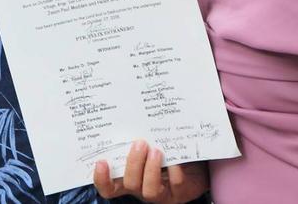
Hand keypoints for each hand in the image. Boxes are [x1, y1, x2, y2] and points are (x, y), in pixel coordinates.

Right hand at [94, 140, 208, 202]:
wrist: (194, 164)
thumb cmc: (166, 149)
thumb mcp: (150, 141)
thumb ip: (139, 133)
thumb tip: (131, 104)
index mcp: (131, 175)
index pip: (109, 186)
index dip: (102, 179)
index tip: (102, 160)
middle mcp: (142, 186)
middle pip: (129, 184)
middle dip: (133, 164)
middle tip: (140, 143)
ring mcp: (161, 192)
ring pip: (149, 191)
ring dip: (151, 170)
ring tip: (157, 150)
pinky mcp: (180, 193)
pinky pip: (175, 184)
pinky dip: (175, 170)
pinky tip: (176, 158)